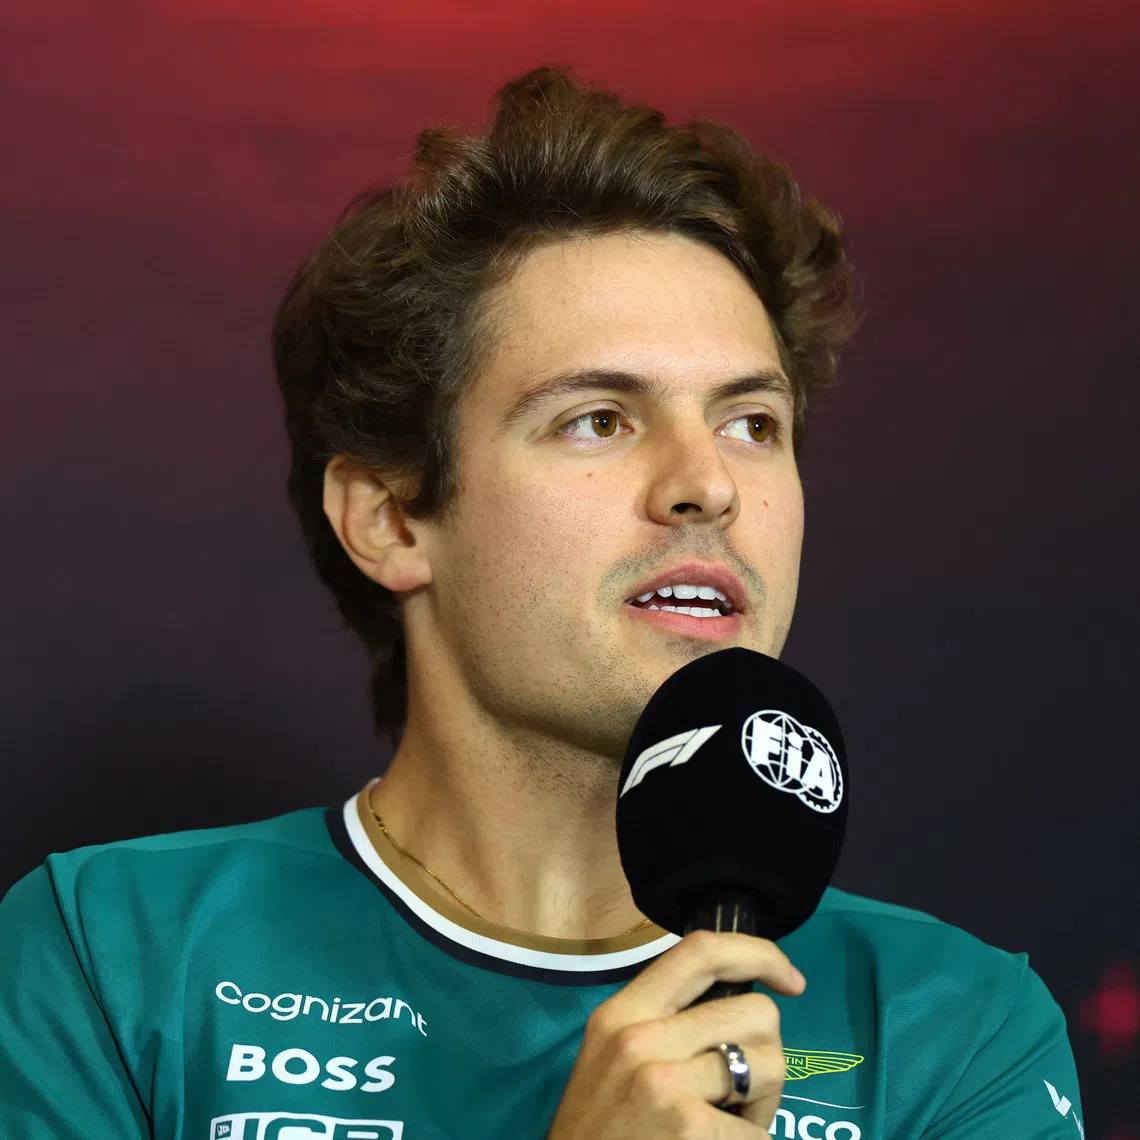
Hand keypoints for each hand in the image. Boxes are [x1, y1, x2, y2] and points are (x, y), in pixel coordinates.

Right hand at [547, 929, 804, 1137]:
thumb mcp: (610, 1056)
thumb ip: (660, 1021)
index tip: (789, 979)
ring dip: (765, 1100)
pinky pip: (761, 1130)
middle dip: (767, 1051)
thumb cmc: (600, 1130)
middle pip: (756, 1012)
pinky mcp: (691, 1129)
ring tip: (730, 1122)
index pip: (701, 951)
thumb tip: (734, 1000)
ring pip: (772, 1064)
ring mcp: (666, 1085)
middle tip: (741, 1090)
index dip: (759, 954)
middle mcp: (640, 1038)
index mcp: (622, 1012)